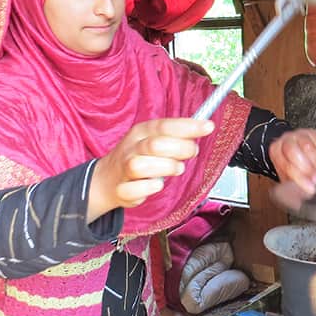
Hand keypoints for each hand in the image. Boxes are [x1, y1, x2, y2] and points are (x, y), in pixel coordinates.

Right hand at [88, 118, 213, 221]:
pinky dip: (151, 188)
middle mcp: (132, 148)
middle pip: (156, 144)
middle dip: (180, 149)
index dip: (188, 126)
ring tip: (174, 169)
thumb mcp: (154, 140)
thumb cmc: (138, 158)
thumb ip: (177, 135)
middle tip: (191, 153)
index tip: (208, 127)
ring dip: (166, 168)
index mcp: (141, 132)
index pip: (165, 126)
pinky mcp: (121, 189)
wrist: (107, 180)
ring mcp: (124, 168)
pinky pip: (137, 189)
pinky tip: (156, 185)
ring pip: (143, 166)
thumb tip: (203, 127)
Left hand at [269, 128, 315, 196]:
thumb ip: (291, 187)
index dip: (299, 178)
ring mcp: (300, 135)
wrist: (291, 149)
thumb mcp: (287, 177)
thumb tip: (300, 200)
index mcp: (276, 151)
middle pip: (294, 152)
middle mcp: (286, 140)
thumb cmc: (289, 165)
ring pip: (309, 148)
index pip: (286, 165)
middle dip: (308, 169)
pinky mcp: (314, 134)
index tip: (309, 189)